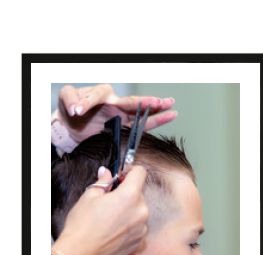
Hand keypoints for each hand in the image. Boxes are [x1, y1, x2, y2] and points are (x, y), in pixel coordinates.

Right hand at [51, 165, 147, 254]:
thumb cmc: (82, 225)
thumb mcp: (89, 196)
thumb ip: (103, 182)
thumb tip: (106, 173)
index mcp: (130, 195)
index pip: (140, 173)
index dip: (130, 171)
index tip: (121, 176)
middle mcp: (141, 211)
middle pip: (140, 193)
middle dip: (127, 193)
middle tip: (110, 199)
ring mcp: (142, 229)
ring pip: (140, 211)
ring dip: (129, 211)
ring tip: (111, 218)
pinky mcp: (139, 242)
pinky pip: (139, 228)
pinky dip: (130, 227)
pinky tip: (115, 230)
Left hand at [56, 83, 176, 143]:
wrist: (72, 127)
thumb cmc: (71, 109)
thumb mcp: (66, 99)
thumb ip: (71, 98)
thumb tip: (77, 108)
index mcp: (101, 94)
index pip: (100, 94)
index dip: (89, 101)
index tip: (77, 110)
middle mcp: (115, 103)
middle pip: (133, 102)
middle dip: (148, 102)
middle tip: (162, 101)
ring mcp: (121, 116)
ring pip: (142, 113)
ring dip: (157, 110)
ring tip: (171, 106)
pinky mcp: (123, 127)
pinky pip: (141, 126)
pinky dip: (155, 121)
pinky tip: (169, 116)